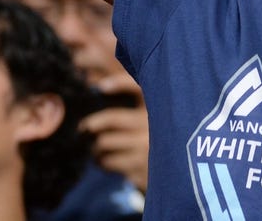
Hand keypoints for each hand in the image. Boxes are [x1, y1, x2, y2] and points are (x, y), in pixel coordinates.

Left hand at [78, 72, 148, 190]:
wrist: (177, 177)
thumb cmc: (159, 143)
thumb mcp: (157, 119)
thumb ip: (136, 98)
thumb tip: (101, 87)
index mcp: (159, 110)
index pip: (137, 88)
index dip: (118, 83)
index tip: (101, 87)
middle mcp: (153, 128)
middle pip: (112, 119)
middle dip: (92, 124)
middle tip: (83, 129)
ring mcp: (145, 151)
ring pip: (104, 143)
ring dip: (95, 147)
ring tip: (96, 149)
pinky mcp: (138, 171)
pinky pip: (108, 162)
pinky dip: (102, 161)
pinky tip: (105, 161)